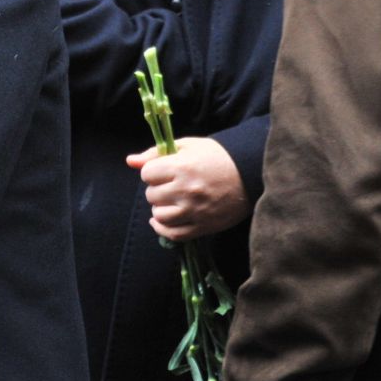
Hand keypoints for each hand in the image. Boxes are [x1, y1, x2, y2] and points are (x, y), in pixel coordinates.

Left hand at [128, 136, 248, 240]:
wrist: (250, 173)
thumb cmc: (217, 156)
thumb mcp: (188, 146)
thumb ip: (156, 153)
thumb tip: (130, 161)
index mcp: (182, 167)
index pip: (147, 174)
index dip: (152, 171)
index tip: (163, 170)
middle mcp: (186, 191)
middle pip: (152, 195)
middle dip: (157, 189)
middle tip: (170, 185)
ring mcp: (195, 211)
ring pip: (160, 216)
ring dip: (160, 208)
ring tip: (170, 201)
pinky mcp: (203, 226)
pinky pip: (174, 234)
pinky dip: (163, 229)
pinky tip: (162, 220)